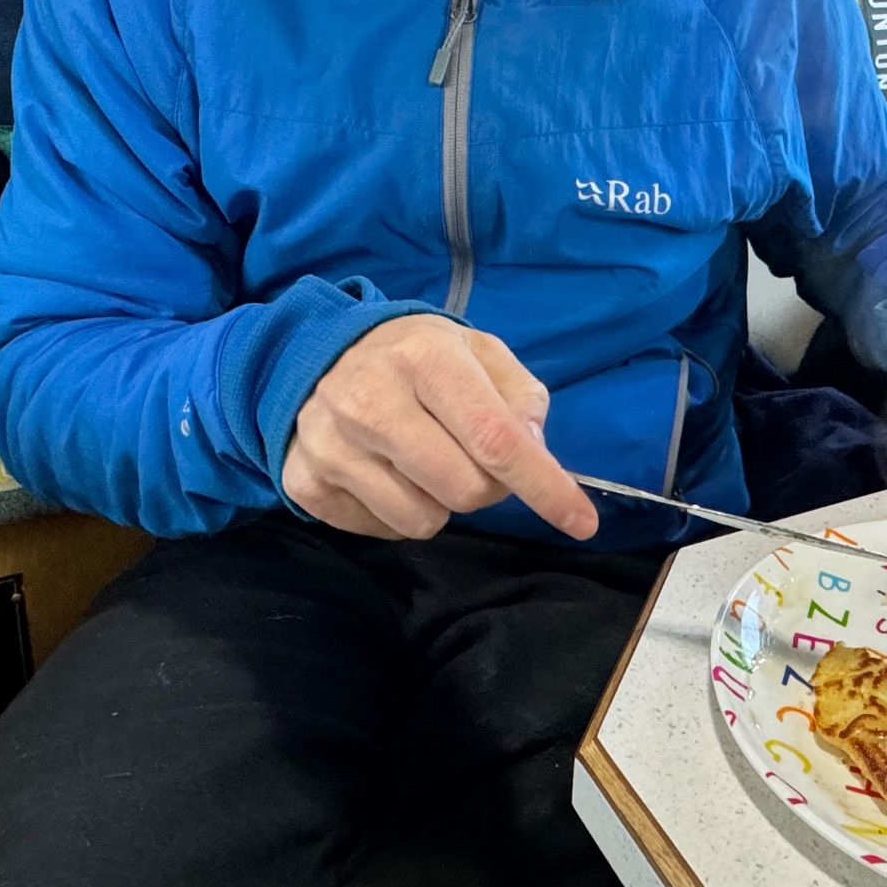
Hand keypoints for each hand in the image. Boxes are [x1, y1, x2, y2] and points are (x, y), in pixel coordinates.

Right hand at [284, 316, 597, 541]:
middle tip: (473, 458)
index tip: (582, 522)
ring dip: (439, 502)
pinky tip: (386, 472)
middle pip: (465, 490)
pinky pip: (382, 532)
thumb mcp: (479, 354)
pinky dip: (397, 513)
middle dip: (488, 487)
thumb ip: (520, 398)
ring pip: (423, 520)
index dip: (543, 485)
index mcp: (425, 357)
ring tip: (423, 460)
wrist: (320, 355)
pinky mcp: (305, 484)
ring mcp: (329, 445)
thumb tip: (536, 454)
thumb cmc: (418, 358)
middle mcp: (370, 400)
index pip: (495, 438)